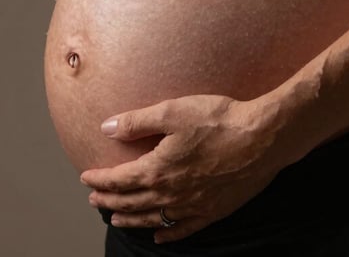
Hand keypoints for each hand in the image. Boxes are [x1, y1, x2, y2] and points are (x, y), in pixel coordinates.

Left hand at [79, 94, 292, 243]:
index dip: (100, 180)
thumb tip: (106, 128)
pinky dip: (168, 233)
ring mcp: (193, 206)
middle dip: (109, 201)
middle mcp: (172, 193)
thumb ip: (137, 122)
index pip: (119, 180)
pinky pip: (184, 229)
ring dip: (131, 218)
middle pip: (132, 202)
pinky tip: (160, 235)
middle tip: (94, 199)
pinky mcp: (214, 211)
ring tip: (116, 218)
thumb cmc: (218, 120)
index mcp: (158, 169)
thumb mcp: (172, 112)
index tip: (85, 178)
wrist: (263, 138)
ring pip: (153, 218)